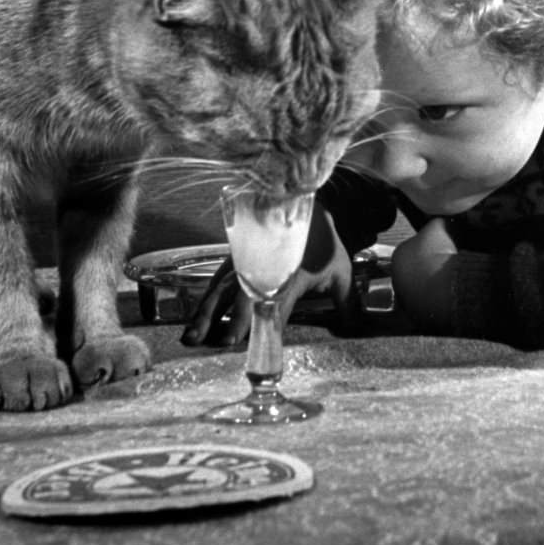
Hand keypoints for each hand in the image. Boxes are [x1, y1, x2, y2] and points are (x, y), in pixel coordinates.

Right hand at [180, 204, 361, 346]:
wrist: (304, 200)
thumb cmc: (324, 241)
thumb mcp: (342, 270)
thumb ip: (346, 303)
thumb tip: (352, 330)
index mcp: (293, 273)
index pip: (278, 305)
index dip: (265, 325)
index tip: (255, 344)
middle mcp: (265, 267)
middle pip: (243, 296)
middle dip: (229, 321)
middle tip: (216, 343)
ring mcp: (246, 260)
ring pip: (222, 288)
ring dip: (206, 313)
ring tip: (191, 336)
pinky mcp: (236, 257)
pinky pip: (218, 280)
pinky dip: (205, 299)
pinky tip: (195, 318)